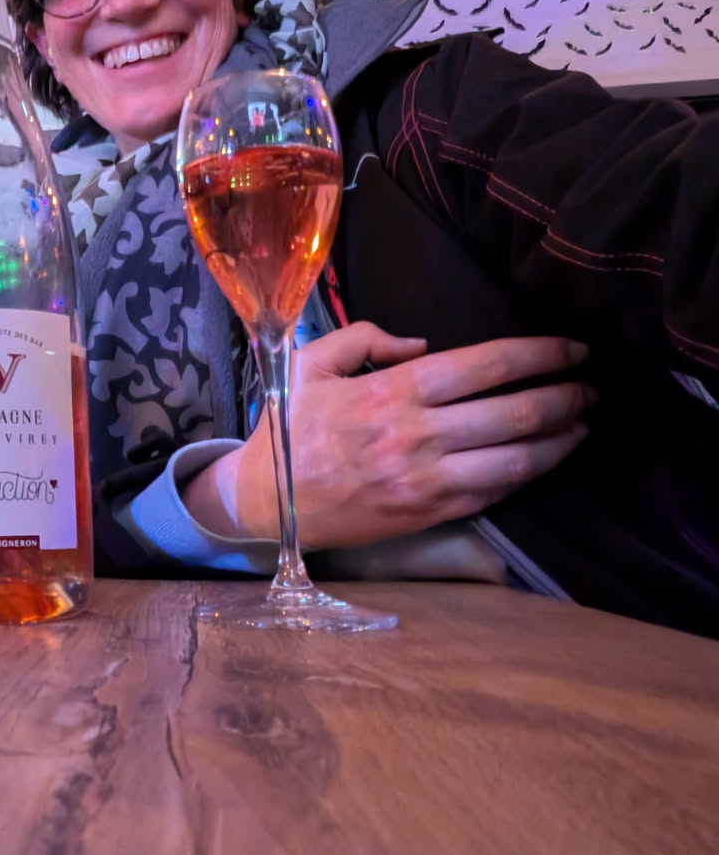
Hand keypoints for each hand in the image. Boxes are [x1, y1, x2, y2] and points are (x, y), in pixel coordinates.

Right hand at [185, 323, 593, 547]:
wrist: (265, 501)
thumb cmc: (288, 427)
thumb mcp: (310, 364)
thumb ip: (364, 339)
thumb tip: (422, 345)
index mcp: (390, 392)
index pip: (483, 366)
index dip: (537, 355)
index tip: (571, 349)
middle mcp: (416, 436)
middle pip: (513, 412)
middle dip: (564, 396)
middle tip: (589, 386)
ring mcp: (426, 481)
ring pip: (515, 460)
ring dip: (560, 440)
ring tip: (582, 422)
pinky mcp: (429, 514)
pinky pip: (494, 493)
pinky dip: (527, 475)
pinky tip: (544, 459)